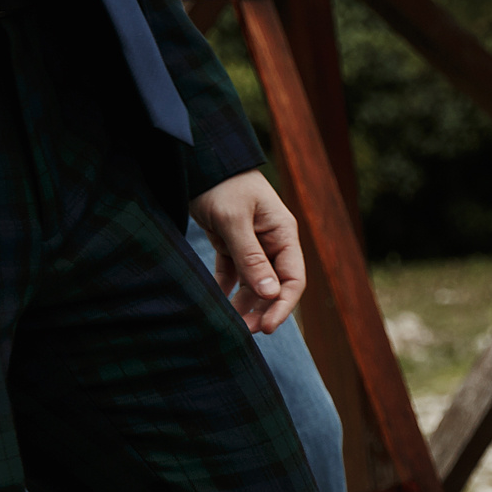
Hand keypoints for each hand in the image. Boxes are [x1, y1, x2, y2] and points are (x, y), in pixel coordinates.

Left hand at [189, 170, 303, 332]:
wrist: (198, 160)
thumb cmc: (221, 184)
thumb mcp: (234, 220)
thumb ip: (252, 258)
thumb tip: (271, 295)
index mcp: (283, 234)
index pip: (293, 279)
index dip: (283, 305)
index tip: (268, 327)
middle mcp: (272, 242)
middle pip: (274, 285)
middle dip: (262, 309)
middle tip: (245, 331)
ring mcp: (252, 244)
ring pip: (253, 283)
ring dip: (244, 303)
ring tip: (229, 323)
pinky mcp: (231, 243)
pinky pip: (233, 273)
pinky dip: (226, 289)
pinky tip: (217, 304)